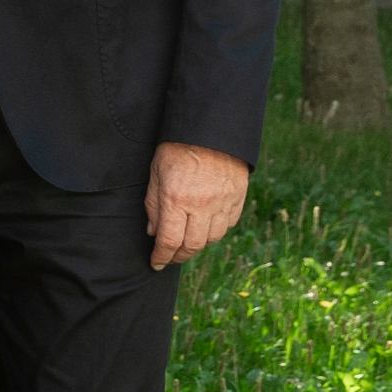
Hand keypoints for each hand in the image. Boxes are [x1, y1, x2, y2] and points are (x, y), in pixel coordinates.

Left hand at [147, 141, 250, 268]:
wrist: (210, 129)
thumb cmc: (177, 149)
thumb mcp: (156, 174)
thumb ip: (153, 205)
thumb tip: (154, 233)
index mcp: (177, 199)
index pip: (170, 241)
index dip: (162, 256)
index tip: (156, 263)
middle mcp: (202, 205)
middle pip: (193, 245)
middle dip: (179, 256)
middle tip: (171, 257)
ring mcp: (223, 202)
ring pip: (213, 238)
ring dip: (198, 245)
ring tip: (187, 242)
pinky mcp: (237, 198)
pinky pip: (228, 225)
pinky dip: (216, 231)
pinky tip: (206, 227)